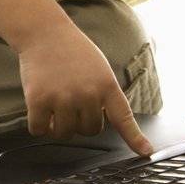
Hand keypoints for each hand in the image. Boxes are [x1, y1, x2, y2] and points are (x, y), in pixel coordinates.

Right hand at [18, 20, 153, 155]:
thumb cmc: (72, 51)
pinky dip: (38, 125)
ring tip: (55, 102)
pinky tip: (39, 108)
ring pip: (64, 133)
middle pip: (89, 131)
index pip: (124, 118)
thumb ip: (103, 94)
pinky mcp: (39, 100)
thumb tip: (96, 123)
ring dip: (58, 125)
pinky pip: (39, 130)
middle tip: (71, 99)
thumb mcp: (99, 68)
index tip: (146, 152)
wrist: (45, 32)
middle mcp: (87, 93)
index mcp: (106, 85)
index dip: (135, 138)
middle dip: (79, 121)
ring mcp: (63, 98)